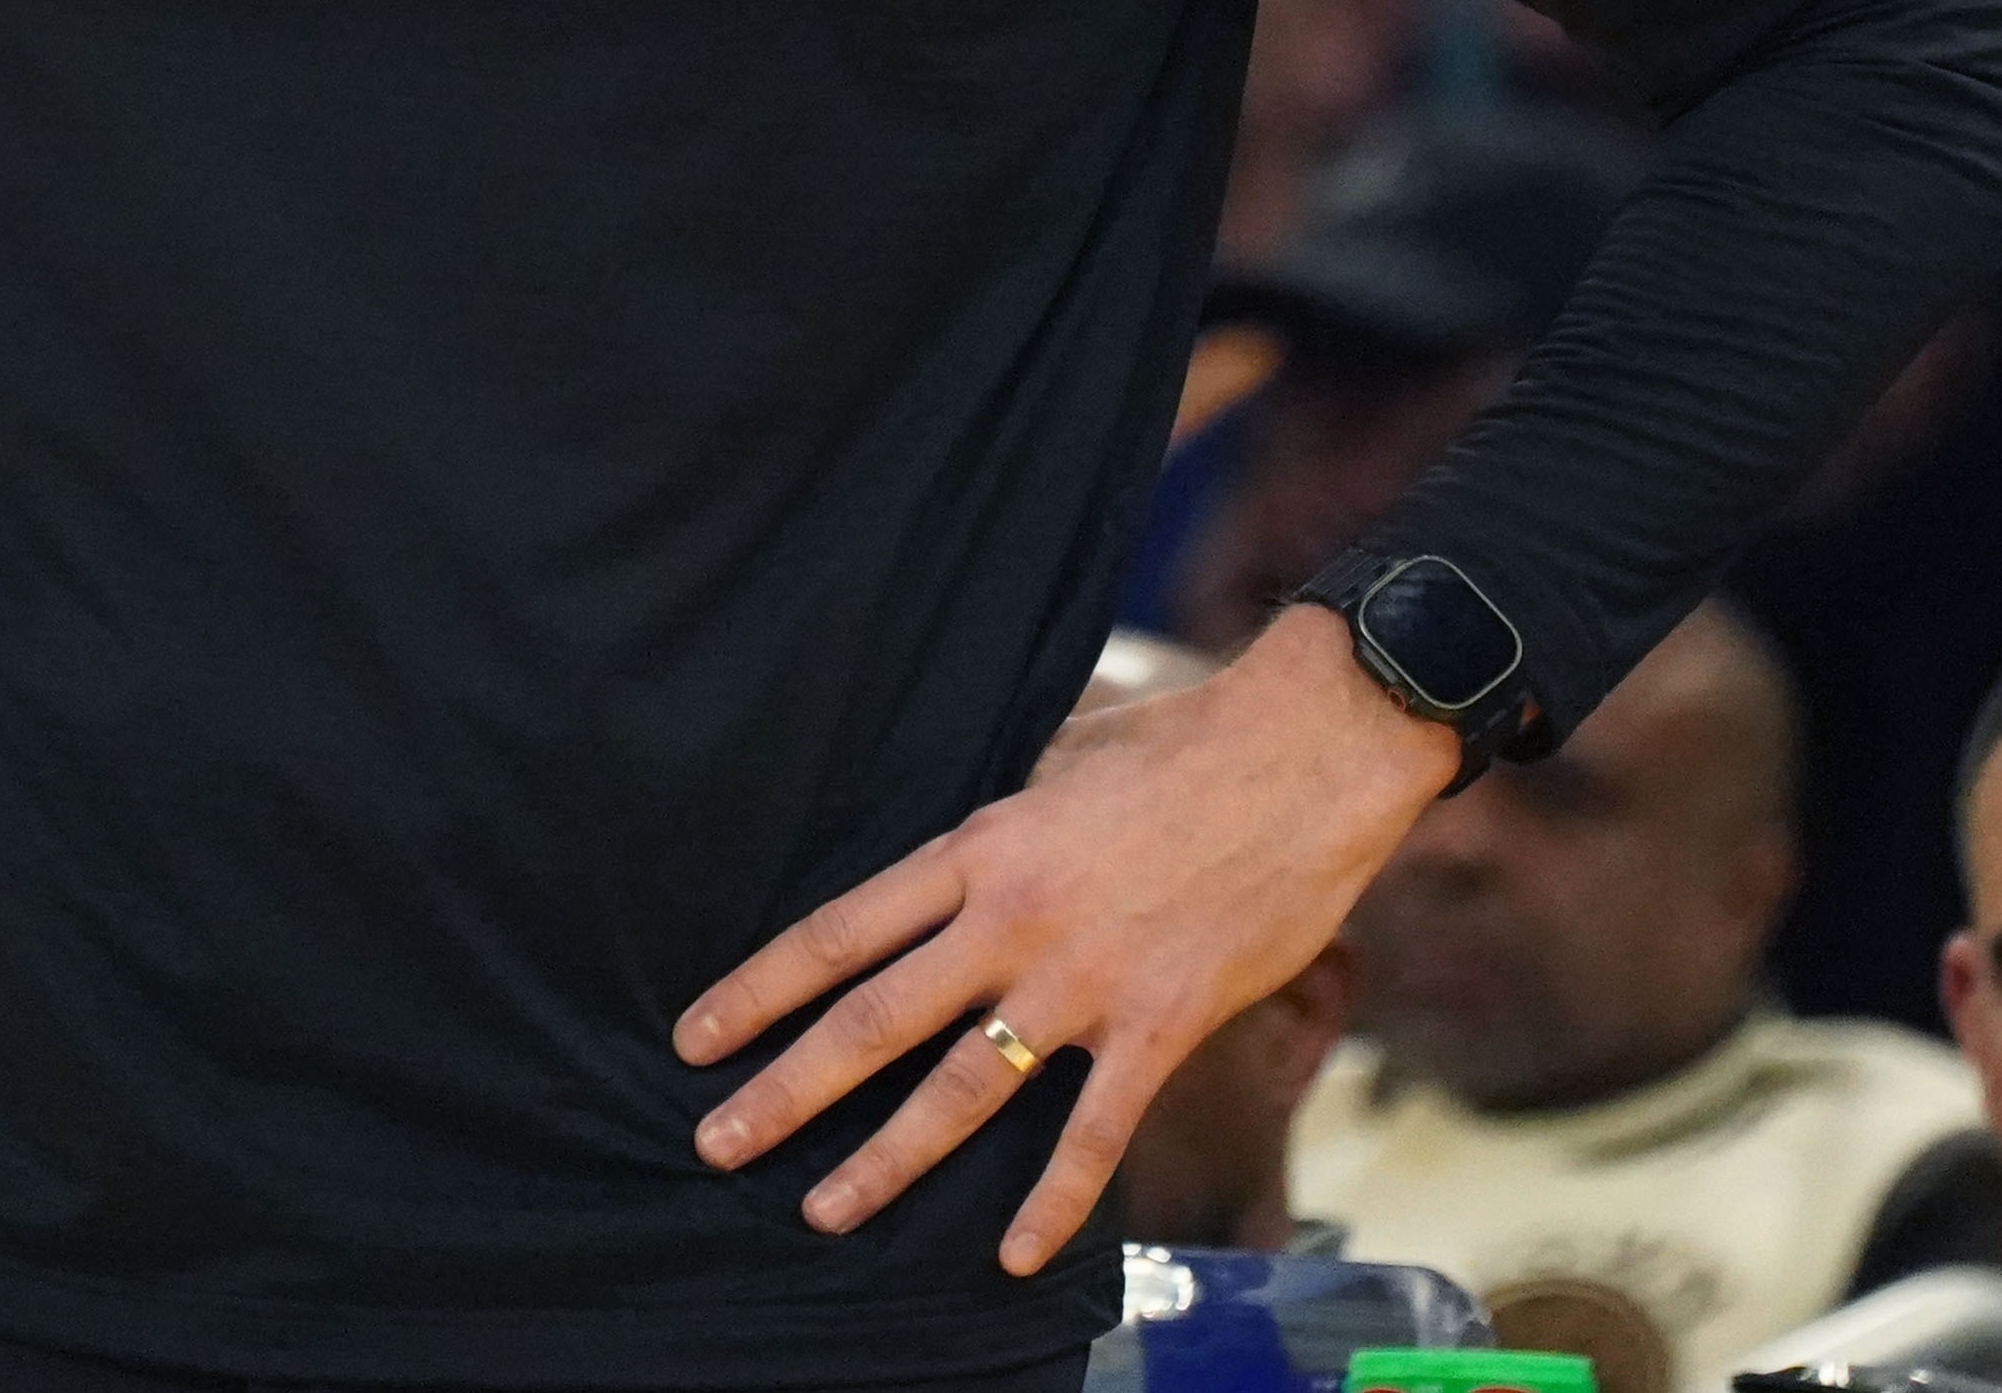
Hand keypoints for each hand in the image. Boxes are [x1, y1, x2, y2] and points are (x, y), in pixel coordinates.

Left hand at [675, 606, 1453, 1274]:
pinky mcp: (1161, 1025)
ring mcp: (1085, 981)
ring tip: (822, 1210)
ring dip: (886, 1159)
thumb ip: (1000, 829)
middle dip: (787, 1089)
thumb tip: (955, 863)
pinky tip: (1010, 1256)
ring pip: (963, 1090)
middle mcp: (1012, 922)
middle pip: (874, 1020)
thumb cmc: (1181, 745)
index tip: (697, 1036)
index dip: (759, 990)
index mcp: (978, 849)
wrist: (1305, 755)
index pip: (839, 932)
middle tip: (717, 1141)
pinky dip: (1051, 1202)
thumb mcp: (1057, 761)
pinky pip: (1092, 1133)